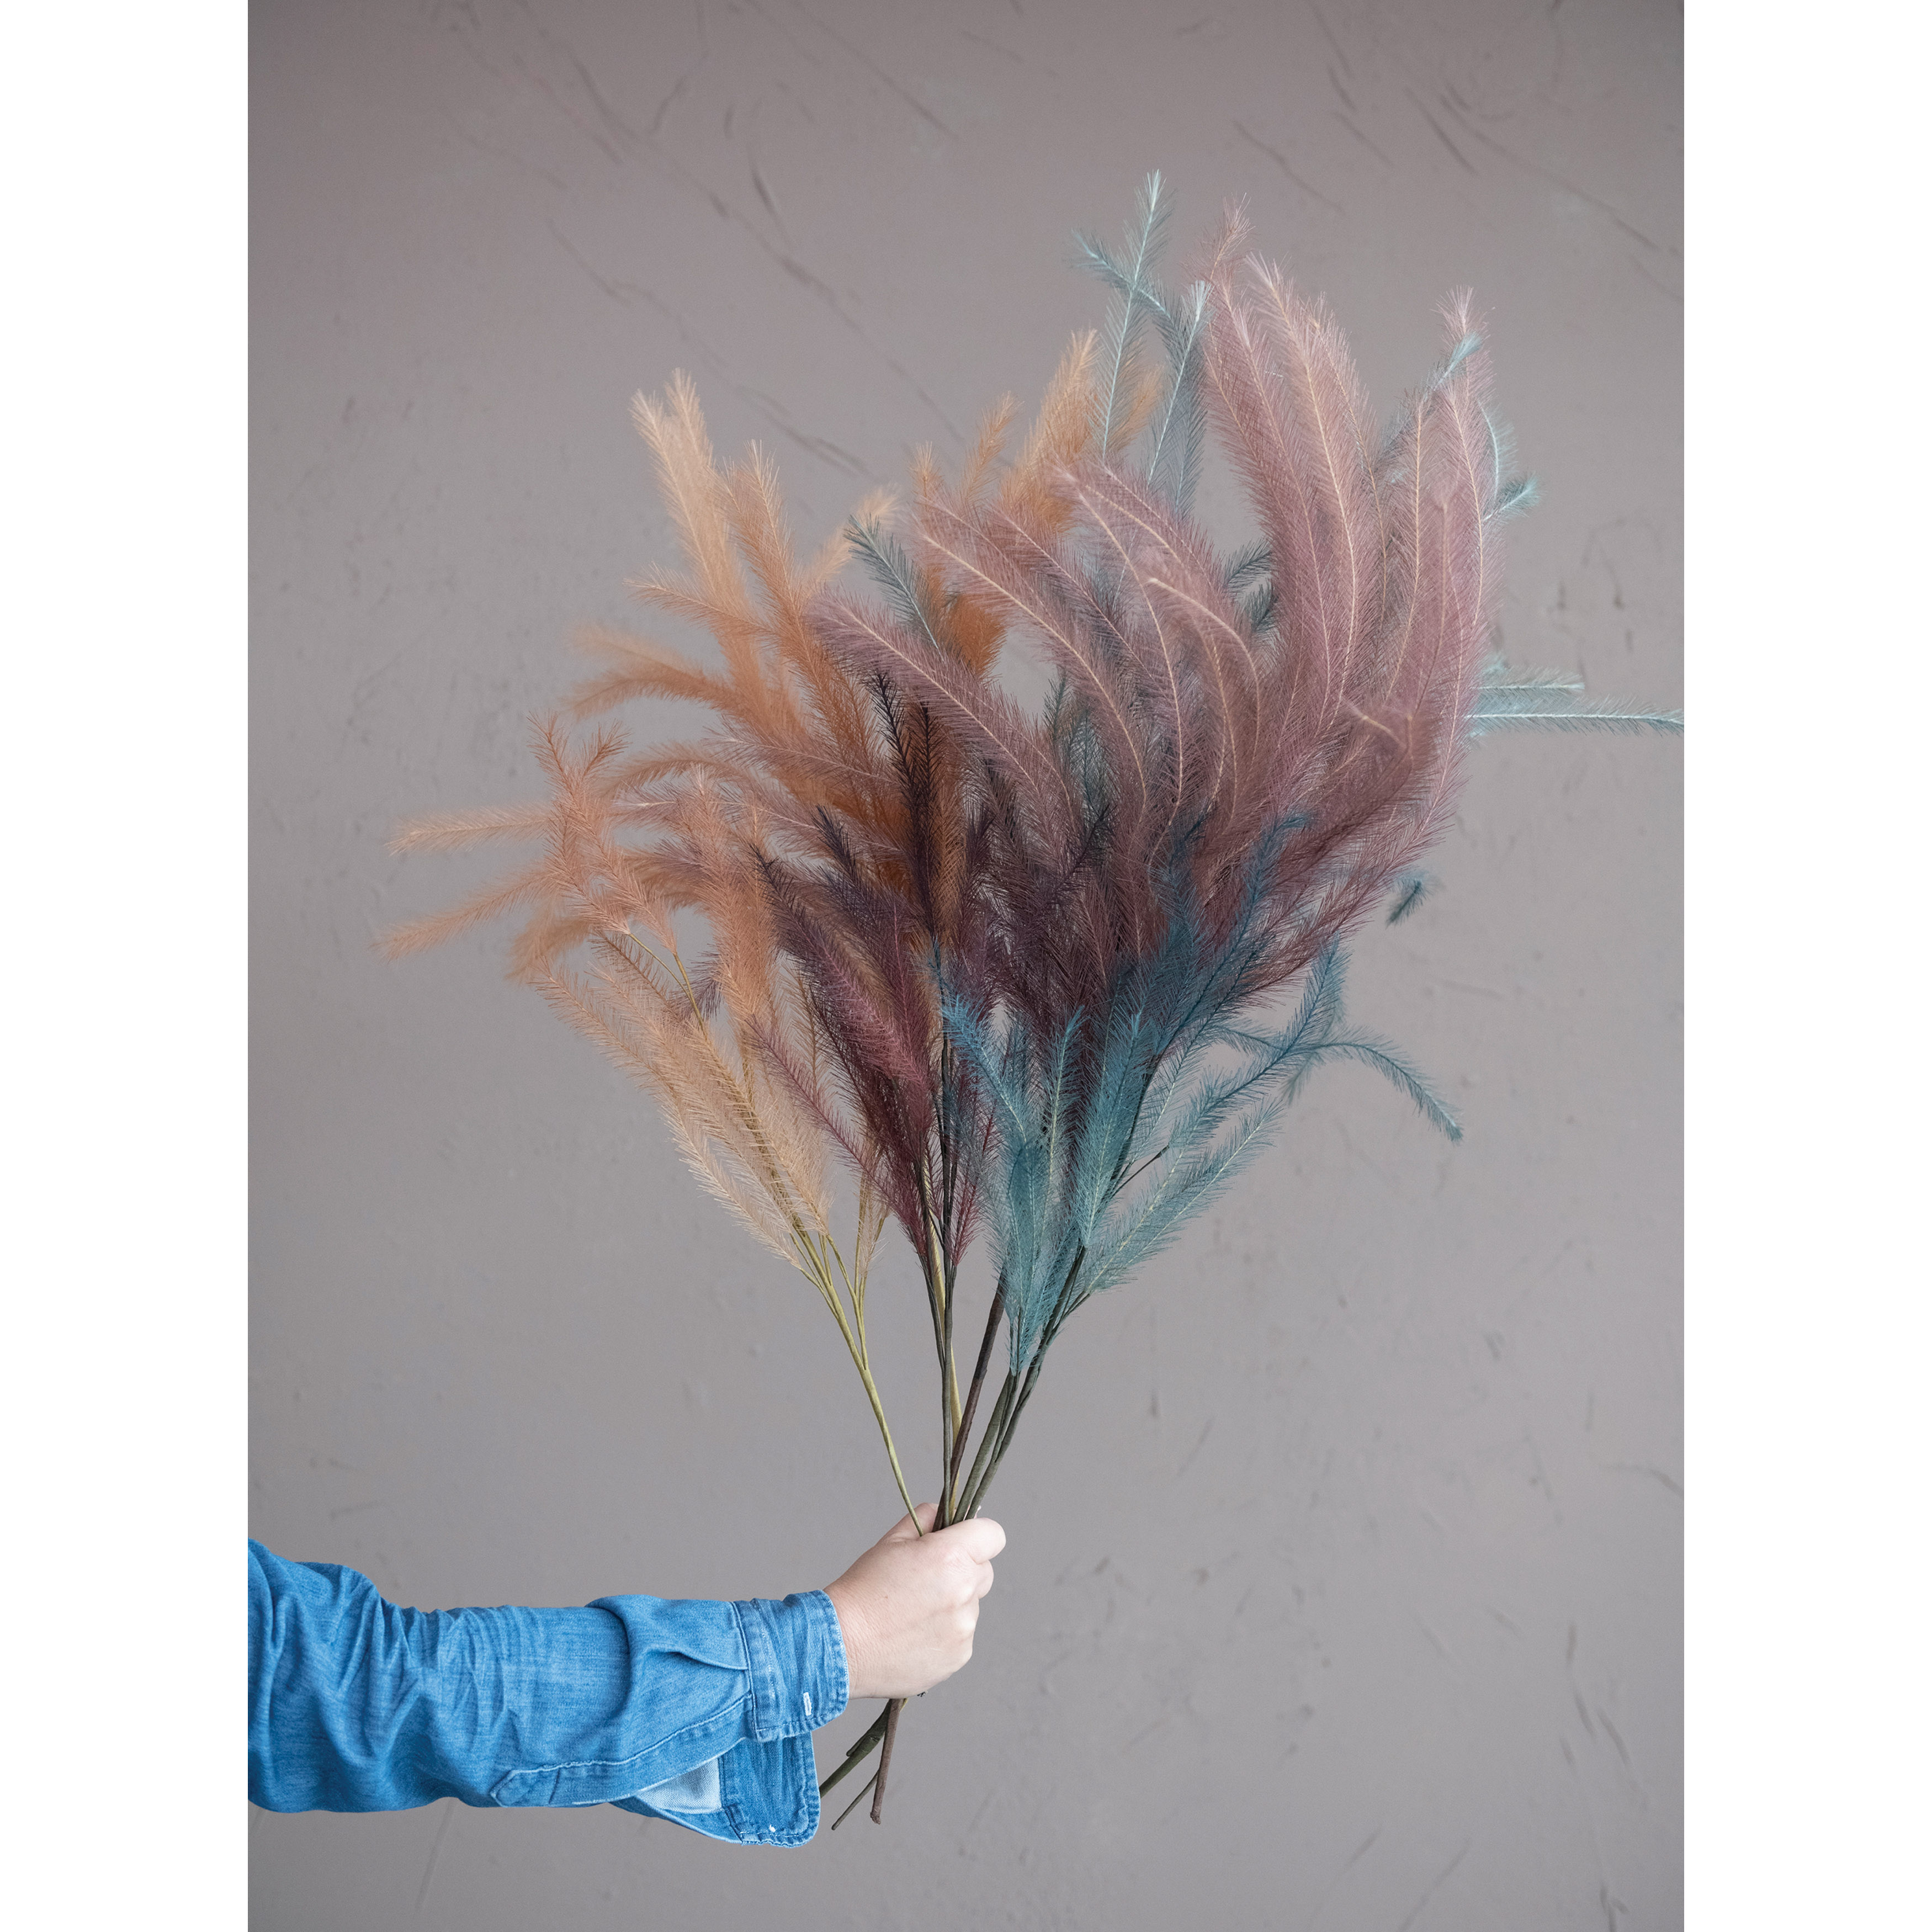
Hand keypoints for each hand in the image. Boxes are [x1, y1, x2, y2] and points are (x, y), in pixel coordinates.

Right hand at [822, 1505, 1005, 1701]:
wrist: (842, 1644)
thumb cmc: (864, 1589)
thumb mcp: (892, 1541)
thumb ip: (927, 1518)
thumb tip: (946, 1513)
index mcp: (951, 1556)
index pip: (993, 1535)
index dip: (977, 1535)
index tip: (961, 1542)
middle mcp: (964, 1592)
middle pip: (984, 1571)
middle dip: (964, 1570)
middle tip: (927, 1579)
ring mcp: (964, 1628)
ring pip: (971, 1606)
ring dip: (953, 1604)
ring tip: (913, 1612)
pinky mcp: (959, 1656)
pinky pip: (962, 1635)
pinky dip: (945, 1633)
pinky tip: (914, 1634)